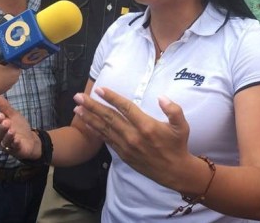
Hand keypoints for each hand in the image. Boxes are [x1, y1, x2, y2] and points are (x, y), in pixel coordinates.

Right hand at [0, 94, 40, 159]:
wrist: (31, 139)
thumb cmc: (18, 127)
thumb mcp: (12, 115)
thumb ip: (4, 107)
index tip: (0, 115)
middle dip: (1, 129)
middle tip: (6, 122)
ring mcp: (7, 146)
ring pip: (4, 142)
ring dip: (7, 136)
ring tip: (12, 130)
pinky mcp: (16, 151)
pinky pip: (13, 148)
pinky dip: (15, 144)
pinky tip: (17, 140)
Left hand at [72, 88, 189, 187]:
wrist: (174, 171)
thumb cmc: (177, 145)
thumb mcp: (181, 126)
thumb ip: (173, 110)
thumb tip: (162, 97)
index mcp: (146, 126)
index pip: (125, 108)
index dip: (112, 97)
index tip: (100, 89)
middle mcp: (133, 136)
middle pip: (109, 117)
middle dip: (92, 106)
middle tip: (78, 96)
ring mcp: (126, 146)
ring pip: (104, 129)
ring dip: (89, 118)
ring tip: (77, 108)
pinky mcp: (123, 154)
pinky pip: (107, 140)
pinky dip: (96, 131)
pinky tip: (87, 124)